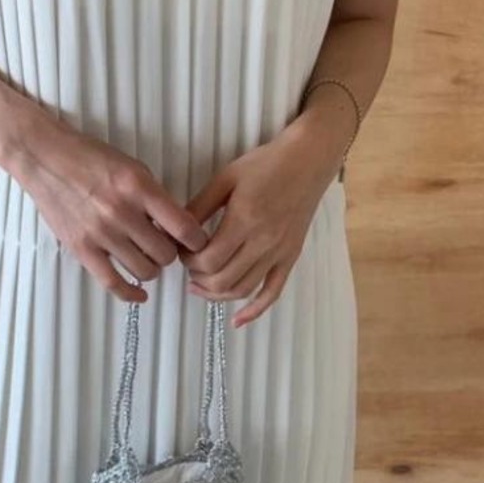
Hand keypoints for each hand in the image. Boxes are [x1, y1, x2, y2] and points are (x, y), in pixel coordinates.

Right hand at [17, 106, 200, 297]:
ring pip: (145, 271)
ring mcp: (100, 233)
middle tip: (163, 246)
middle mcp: (121, 212)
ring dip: (151, 268)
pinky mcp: (82, 249)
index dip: (196, 241)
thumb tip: (178, 228)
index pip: (184, 227)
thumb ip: (155, 197)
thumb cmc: (90, 158)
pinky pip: (113, 283)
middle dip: (170, 253)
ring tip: (146, 258)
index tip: (196, 243)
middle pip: (165, 254)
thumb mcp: (132, 167)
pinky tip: (140, 294)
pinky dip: (131, 293)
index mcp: (139, 187)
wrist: (45, 158)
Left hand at [186, 111, 339, 326]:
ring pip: (243, 290)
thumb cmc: (265, 164)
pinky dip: (254, 311)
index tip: (181, 250)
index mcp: (245, 220)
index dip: (188, 261)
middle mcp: (263, 242)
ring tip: (200, 287)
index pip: (209, 259)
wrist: (307, 161)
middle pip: (223, 279)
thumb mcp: (226, 177)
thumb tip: (175, 230)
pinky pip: (272, 292)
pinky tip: (237, 321)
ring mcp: (279, 253)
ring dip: (217, 295)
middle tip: (188, 267)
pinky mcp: (290, 258)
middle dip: (198, 278)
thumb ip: (200, 206)